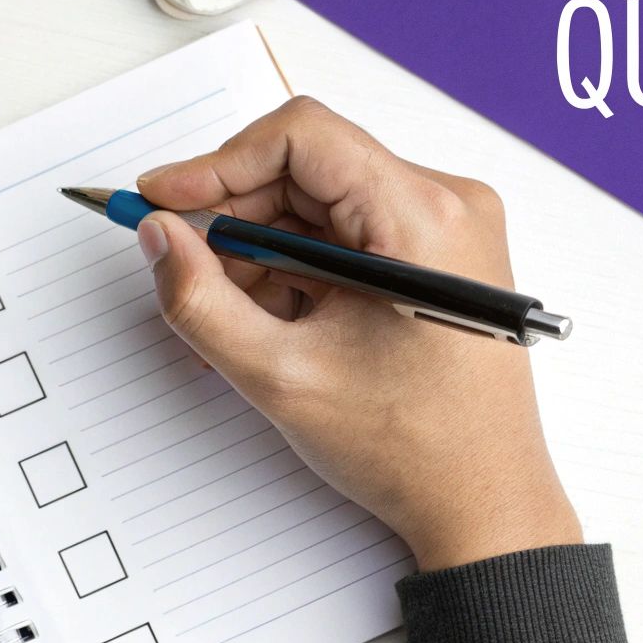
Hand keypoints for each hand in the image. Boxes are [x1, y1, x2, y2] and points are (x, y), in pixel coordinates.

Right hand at [135, 96, 580, 570]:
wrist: (484, 504)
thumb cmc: (414, 450)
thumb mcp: (282, 376)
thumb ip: (201, 300)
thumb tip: (158, 236)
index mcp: (424, 218)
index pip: (301, 137)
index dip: (218, 162)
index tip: (163, 199)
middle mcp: (448, 205)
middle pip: (307, 169)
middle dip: (235, 218)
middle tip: (184, 268)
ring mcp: (446, 230)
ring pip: (320, 204)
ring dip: (261, 250)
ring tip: (233, 318)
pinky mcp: (437, 256)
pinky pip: (347, 234)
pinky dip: (297, 269)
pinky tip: (273, 321)